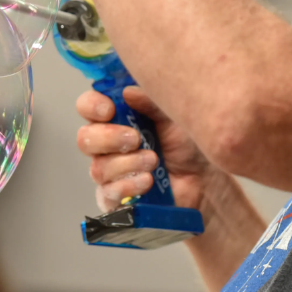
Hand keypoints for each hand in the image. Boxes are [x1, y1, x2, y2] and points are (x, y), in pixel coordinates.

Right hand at [75, 86, 216, 214]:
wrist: (206, 178)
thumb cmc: (189, 143)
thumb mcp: (172, 114)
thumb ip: (149, 101)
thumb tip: (127, 92)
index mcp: (117, 118)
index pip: (87, 107)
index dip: (91, 106)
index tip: (109, 110)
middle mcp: (109, 145)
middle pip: (85, 139)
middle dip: (108, 137)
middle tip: (135, 139)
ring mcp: (112, 173)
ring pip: (98, 169)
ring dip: (126, 163)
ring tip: (153, 161)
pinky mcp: (119, 199)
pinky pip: (108, 195)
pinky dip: (127, 186)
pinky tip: (147, 181)